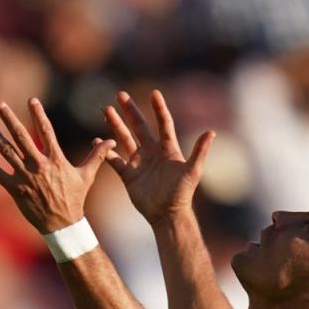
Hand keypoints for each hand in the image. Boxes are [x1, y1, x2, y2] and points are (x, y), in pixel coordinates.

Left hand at [0, 99, 114, 232]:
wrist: (63, 225)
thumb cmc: (75, 199)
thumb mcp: (87, 176)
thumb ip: (97, 156)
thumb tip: (111, 141)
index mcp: (55, 160)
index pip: (46, 131)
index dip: (39, 114)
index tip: (31, 100)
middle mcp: (39, 166)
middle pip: (21, 137)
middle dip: (9, 119)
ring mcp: (26, 177)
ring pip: (6, 152)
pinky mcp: (16, 190)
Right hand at [104, 89, 213, 225]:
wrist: (167, 215)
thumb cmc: (182, 194)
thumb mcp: (193, 171)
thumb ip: (200, 151)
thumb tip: (211, 132)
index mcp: (167, 149)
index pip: (163, 123)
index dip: (159, 108)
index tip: (154, 93)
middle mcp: (152, 152)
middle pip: (139, 126)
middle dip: (130, 111)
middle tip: (121, 94)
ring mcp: (139, 163)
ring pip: (124, 139)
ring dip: (115, 124)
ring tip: (106, 109)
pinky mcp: (129, 175)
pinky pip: (114, 160)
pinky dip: (106, 152)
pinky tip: (97, 141)